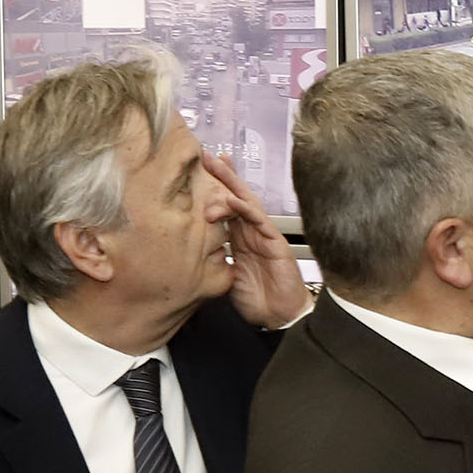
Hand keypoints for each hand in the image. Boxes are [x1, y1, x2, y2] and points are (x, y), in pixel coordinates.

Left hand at [202, 151, 311, 327]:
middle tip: (207, 156)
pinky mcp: (275, 243)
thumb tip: (192, 253)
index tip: (198, 173)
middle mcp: (252, 233)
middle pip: (237, 197)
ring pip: (247, 202)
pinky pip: (259, 220)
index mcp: (241, 240)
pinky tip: (232, 198)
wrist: (280, 317)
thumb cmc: (259, 300)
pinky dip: (245, 208)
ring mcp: (264, 236)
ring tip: (216, 166)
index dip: (215, 190)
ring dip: (231, 184)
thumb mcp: (228, 278)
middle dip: (223, 176)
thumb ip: (217, 261)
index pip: (227, 209)